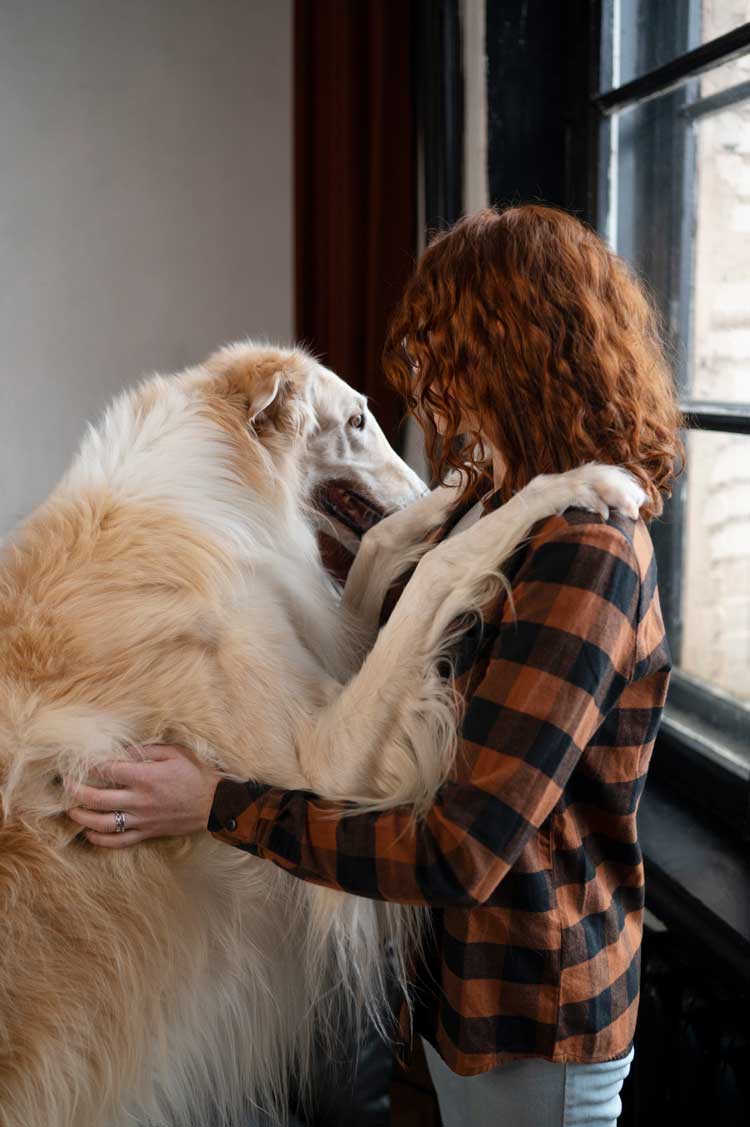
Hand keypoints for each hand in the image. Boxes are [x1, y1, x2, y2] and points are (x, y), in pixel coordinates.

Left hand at [66, 744, 220, 848]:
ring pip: (104, 823)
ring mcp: (142, 820)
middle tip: (65, 785)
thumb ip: (147, 750)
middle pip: (98, 799)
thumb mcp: (175, 753)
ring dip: (83, 817)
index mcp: (146, 777)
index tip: (78, 761)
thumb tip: (123, 750)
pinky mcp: (147, 833)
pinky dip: (101, 840)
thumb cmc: (196, 774)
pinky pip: (119, 841)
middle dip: (76, 791)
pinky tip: (90, 833)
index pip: (108, 771)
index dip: (89, 765)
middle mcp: (140, 800)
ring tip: (71, 810)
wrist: (214, 803)